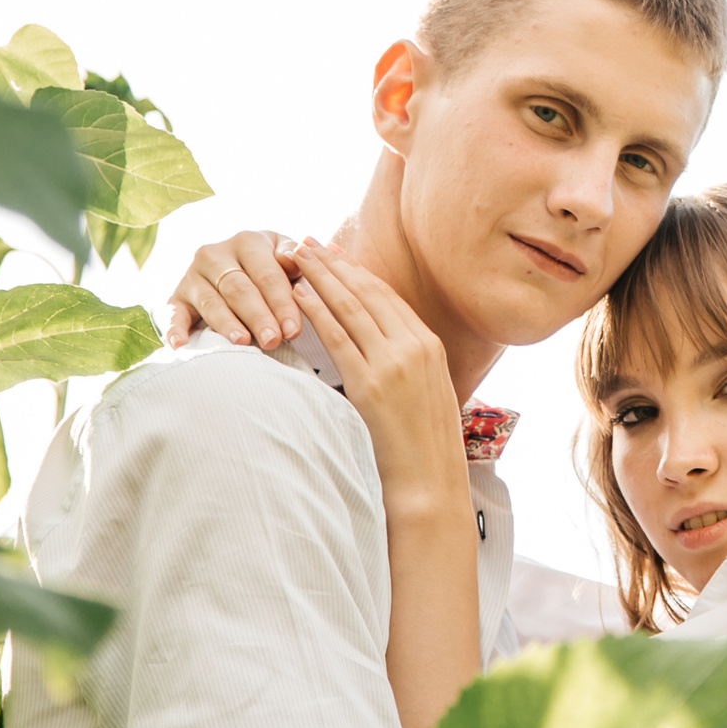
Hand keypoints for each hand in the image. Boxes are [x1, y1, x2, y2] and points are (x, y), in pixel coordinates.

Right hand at [166, 229, 298, 348]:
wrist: (237, 269)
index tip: (293, 329)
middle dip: (258, 317)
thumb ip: (294, 260)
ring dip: (226, 324)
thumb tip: (293, 257)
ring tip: (242, 342)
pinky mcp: (176, 298)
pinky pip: (173, 314)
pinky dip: (174, 329)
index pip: (267, 275)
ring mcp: (192, 276)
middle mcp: (214, 254)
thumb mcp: (285, 257)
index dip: (282, 303)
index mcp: (247, 242)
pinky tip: (180, 345)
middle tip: (273, 340)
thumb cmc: (271, 268)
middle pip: (239, 289)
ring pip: (211, 302)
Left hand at [287, 239, 467, 525]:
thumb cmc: (424, 449)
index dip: (357, 271)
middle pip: (367, 292)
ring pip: (350, 308)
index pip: (387, 296)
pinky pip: (338, 338)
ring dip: (320, 278)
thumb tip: (377, 350)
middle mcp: (415, 346)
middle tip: (307, 242)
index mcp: (430, 345)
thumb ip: (405, 365)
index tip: (334, 253)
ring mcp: (394, 363)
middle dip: (334, 264)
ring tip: (296, 257)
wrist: (430, 485)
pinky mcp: (371, 384)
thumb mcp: (425, 395)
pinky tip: (298, 295)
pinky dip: (316, 312)